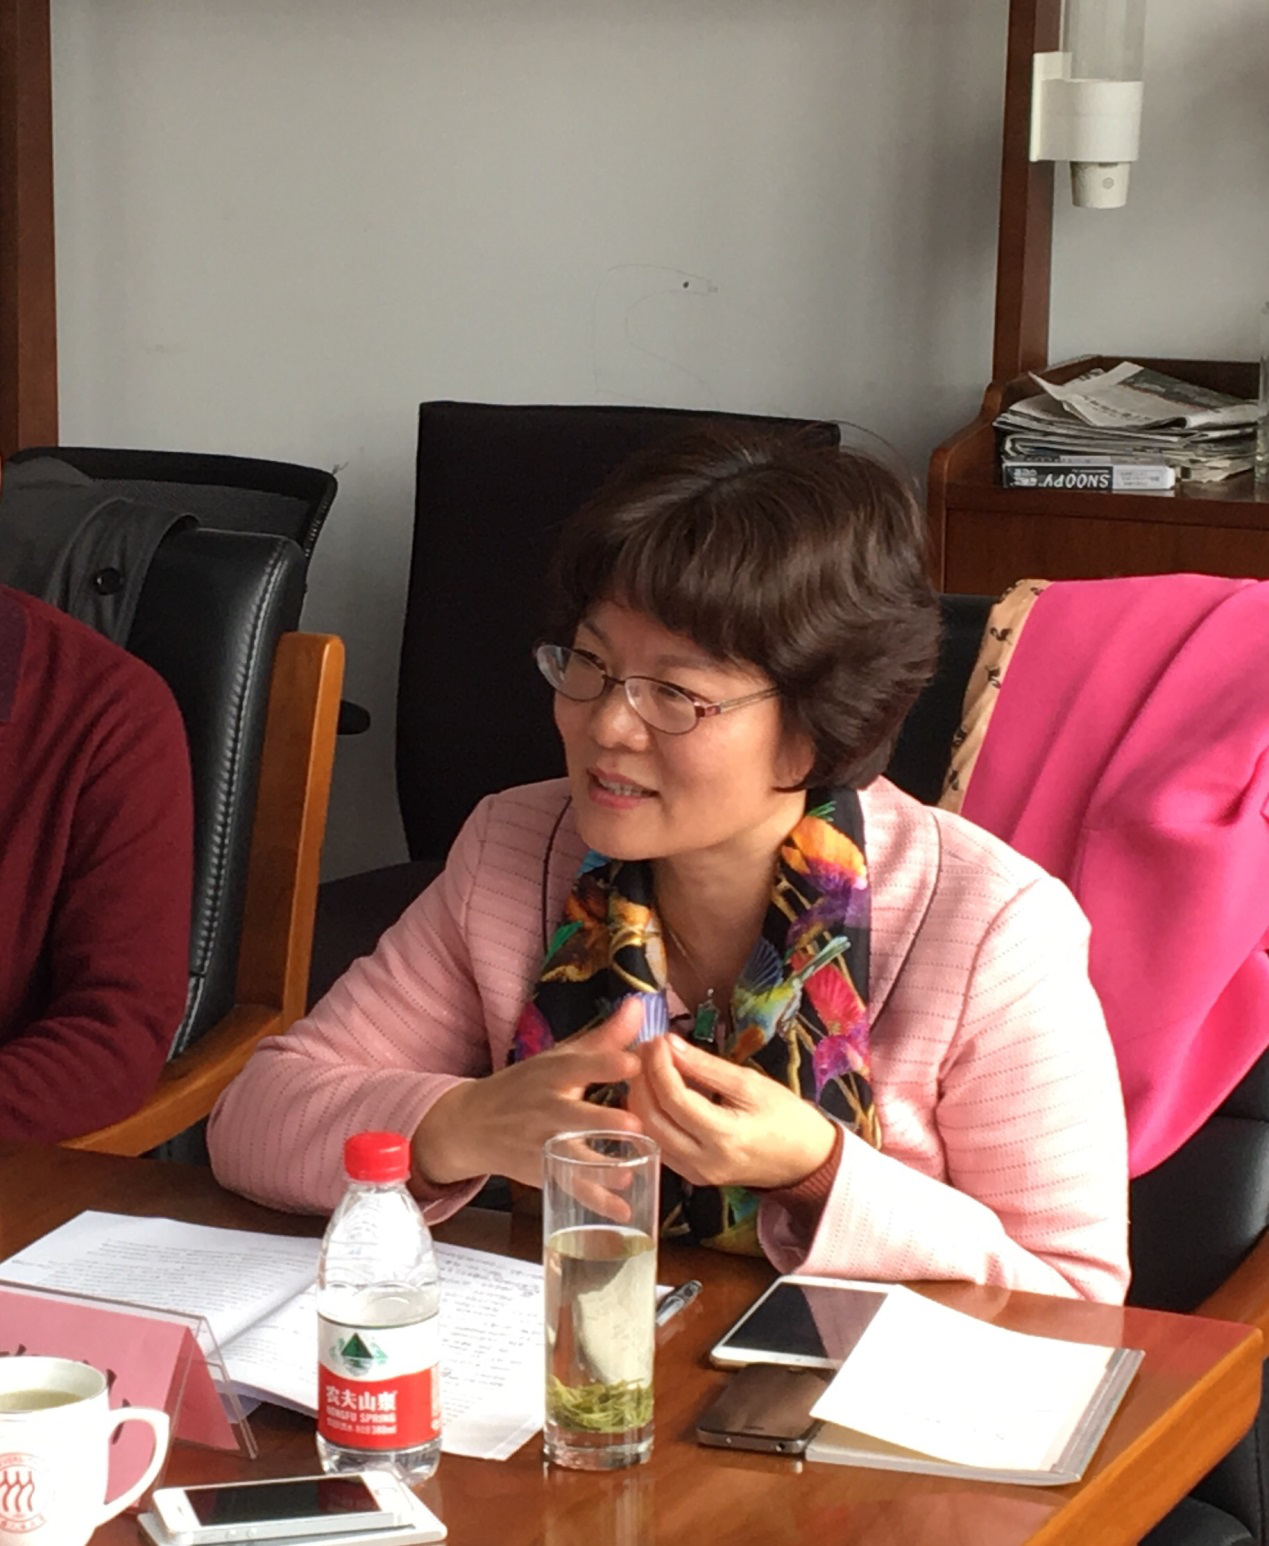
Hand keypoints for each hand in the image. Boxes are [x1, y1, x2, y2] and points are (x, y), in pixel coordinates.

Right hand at [411, 997, 644, 1188]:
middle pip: (573, 1115)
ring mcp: (541, 1143)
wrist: (473, 1123)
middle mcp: (545, 1109)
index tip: (634, 1061)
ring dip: (600, 1167)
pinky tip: (623, 1209)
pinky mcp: (542, 1171)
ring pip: (572, 1157)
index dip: (605, 1062)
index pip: (578, 1065)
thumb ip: (604, 1037)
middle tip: (635, 1123)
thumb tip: (638, 1004)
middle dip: (601, 1121)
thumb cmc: (528, 1084)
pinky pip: (571, 1187)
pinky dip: (596, 1201)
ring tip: (629, 1173)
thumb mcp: (559, 1057)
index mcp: (552, 1074)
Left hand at [626, 1035, 835, 1191]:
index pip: (674, 1098)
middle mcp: (704, 1161)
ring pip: (651, 1135)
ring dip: (642, 1100)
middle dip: (642, 1080)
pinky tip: (656, 1095)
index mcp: (724, 1136)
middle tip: (645, 1051)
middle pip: (654, 1119)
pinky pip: (661, 1147)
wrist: (806, 1160)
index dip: (658, 1066)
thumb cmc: (786, 1117)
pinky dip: (652, 1119)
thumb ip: (707, 1066)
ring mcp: (696, 1174)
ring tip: (647, 1068)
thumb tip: (670, 1044)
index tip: (655, 1040)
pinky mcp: (693, 1178)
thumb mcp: (751, 1084)